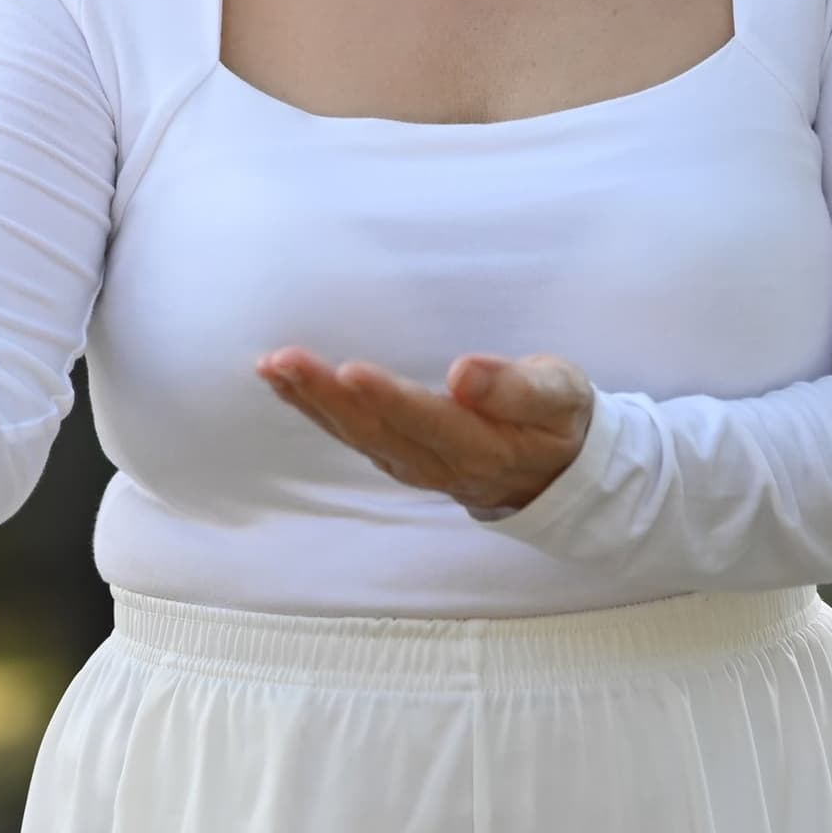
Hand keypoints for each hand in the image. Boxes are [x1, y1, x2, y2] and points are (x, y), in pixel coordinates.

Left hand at [259, 348, 594, 516]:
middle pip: (377, 432)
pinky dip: (314, 410)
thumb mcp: (559, 397)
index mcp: (483, 447)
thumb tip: (465, 373)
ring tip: (272, 367)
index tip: (353, 372)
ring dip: (310, 403)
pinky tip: (284, 382)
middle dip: (327, 397)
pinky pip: (350, 435)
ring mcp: (411, 465)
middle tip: (284, 360)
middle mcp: (438, 464)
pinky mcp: (396, 456)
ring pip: (355, 437)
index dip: (391, 400)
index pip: (430, 422)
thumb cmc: (557, 419)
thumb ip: (518, 389)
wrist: (557, 472)